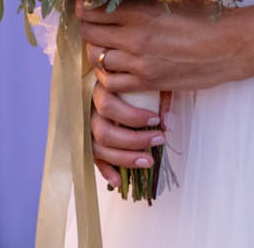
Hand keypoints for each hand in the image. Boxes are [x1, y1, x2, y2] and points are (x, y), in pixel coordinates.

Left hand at [77, 0, 247, 101]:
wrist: (230, 47)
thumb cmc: (205, 17)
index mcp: (140, 11)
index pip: (92, 9)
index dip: (85, 6)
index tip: (86, 4)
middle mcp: (134, 38)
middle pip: (89, 33)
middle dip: (89, 27)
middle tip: (96, 23)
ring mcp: (139, 63)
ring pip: (97, 58)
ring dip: (99, 50)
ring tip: (108, 44)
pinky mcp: (147, 83)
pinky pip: (111, 83)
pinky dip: (108, 75)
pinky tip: (116, 67)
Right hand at [87, 74, 166, 191]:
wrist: (117, 72)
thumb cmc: (135, 78)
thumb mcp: (148, 79)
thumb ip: (159, 96)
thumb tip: (167, 122)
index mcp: (100, 90)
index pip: (108, 105)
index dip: (132, 116)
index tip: (156, 119)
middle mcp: (89, 109)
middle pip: (103, 131)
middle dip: (134, 140)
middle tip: (159, 139)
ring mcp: (86, 127)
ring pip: (98, 148)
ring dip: (124, 158)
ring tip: (149, 161)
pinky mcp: (88, 142)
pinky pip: (94, 159)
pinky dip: (106, 171)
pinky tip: (119, 181)